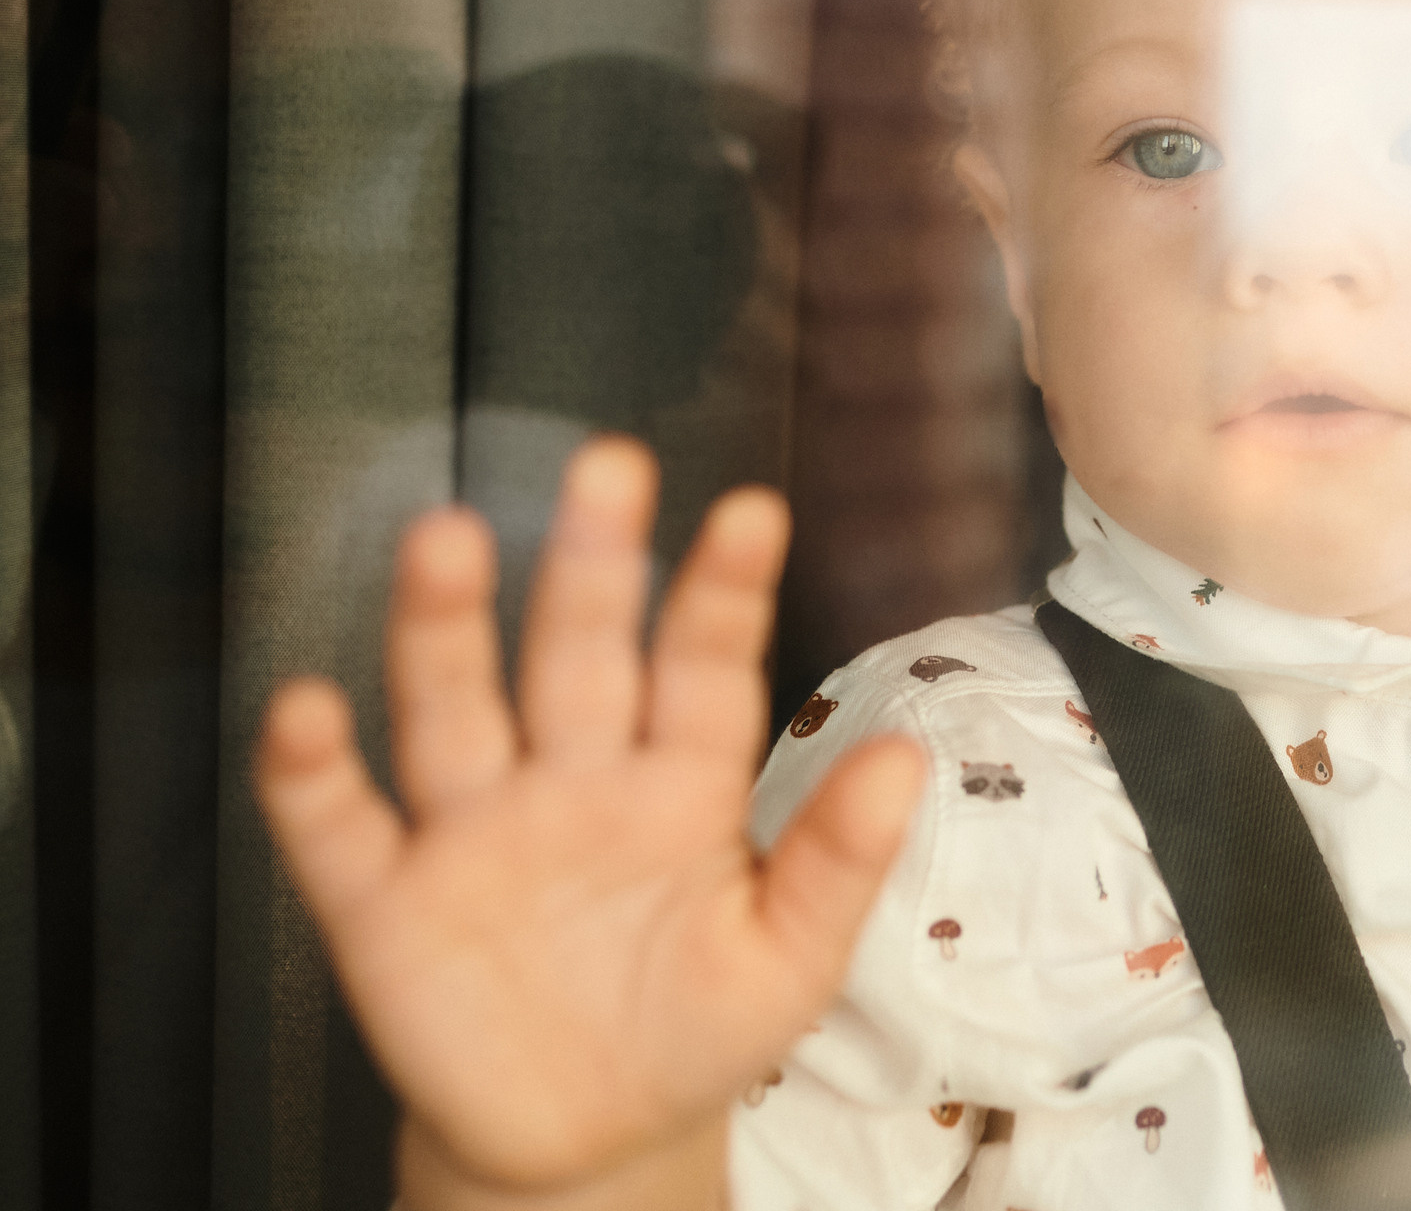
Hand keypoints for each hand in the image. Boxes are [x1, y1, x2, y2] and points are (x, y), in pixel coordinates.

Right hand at [256, 438, 925, 1195]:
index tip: (754, 513)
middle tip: (607, 468)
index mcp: (678, 782)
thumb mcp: (789, 959)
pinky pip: (337, 825)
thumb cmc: (696, 1028)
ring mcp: (473, 830)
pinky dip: (309, 771)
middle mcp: (571, 778)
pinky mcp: (384, 901)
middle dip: (591, 566)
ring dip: (444, 626)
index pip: (704, 669)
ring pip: (453, 707)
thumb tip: (907, 761)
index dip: (724, 593)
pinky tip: (304, 708)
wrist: (589, 1141)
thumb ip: (839, 861)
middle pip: (577, 654)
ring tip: (448, 538)